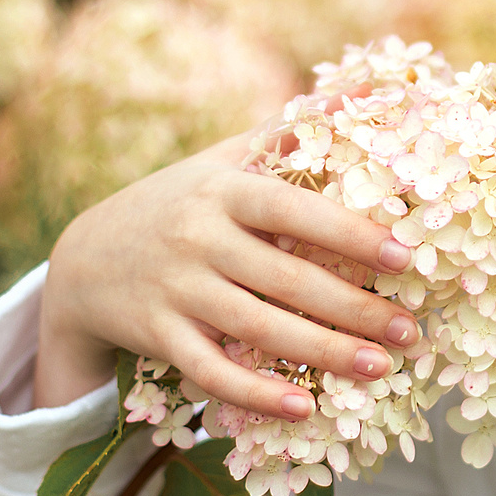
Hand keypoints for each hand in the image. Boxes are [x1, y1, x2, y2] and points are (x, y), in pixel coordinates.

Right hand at [32, 131, 418, 418]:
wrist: (84, 259)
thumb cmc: (180, 202)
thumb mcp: (225, 158)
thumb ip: (293, 128)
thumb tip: (370, 87)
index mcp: (223, 191)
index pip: (294, 211)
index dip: (351, 233)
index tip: (407, 257)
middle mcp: (198, 238)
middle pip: (287, 279)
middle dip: (354, 309)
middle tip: (410, 333)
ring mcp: (176, 290)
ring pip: (257, 329)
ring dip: (323, 354)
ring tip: (379, 370)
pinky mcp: (158, 337)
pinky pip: (213, 372)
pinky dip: (257, 393)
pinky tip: (305, 408)